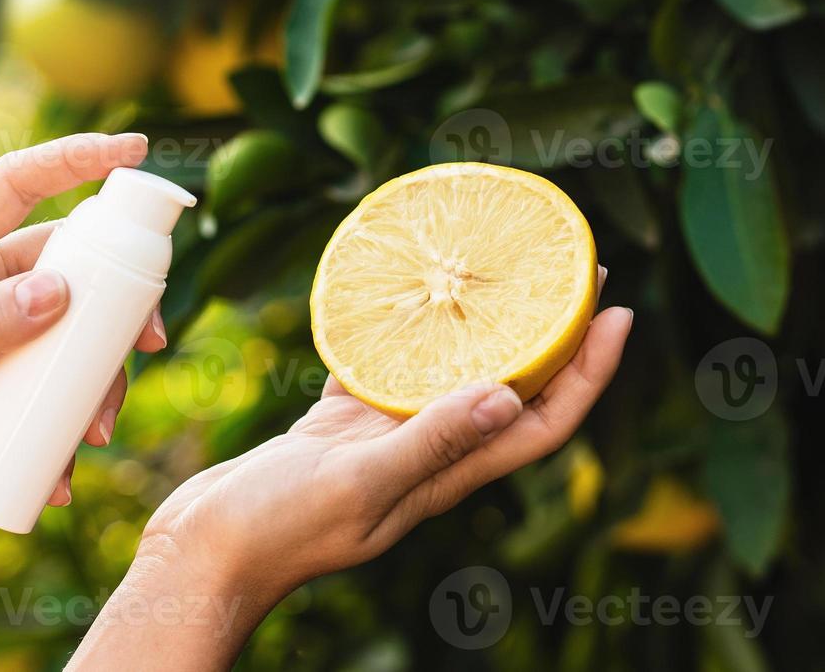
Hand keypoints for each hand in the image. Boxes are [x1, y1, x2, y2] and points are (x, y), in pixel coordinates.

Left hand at [0, 132, 164, 536]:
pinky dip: (68, 421)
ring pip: (70, 331)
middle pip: (67, 265)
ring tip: (94, 434)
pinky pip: (52, 384)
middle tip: (150, 343)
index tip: (135, 149)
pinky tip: (63, 469)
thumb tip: (60, 288)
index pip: (14, 185)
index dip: (74, 158)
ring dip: (95, 378)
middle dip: (116, 304)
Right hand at [139, 285, 630, 602]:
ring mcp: (385, 437)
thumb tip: (508, 395)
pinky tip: (396, 293)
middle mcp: (429, 453)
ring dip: (485, 328)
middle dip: (554, 337)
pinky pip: (386, 365)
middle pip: (513, 390)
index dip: (590, 373)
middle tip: (577, 274)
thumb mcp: (360, 482)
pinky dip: (400, 330)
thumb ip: (429, 441)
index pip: (542, 423)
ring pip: (453, 373)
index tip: (618, 313)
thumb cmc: (279, 530)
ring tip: (501, 273)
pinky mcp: (342, 424)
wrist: (206, 551)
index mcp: (447, 476)